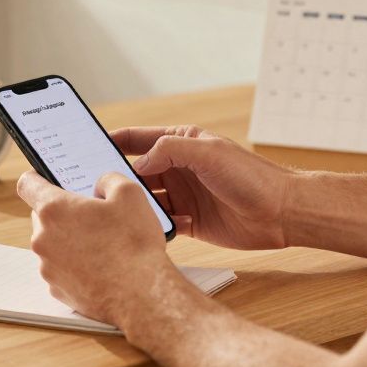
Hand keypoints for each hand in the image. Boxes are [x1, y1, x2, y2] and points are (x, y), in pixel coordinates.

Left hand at [17, 171, 176, 323]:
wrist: (141, 294)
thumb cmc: (134, 244)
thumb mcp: (130, 194)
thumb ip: (108, 179)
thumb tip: (101, 185)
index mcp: (55, 209)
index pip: (28, 184)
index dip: (37, 178)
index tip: (46, 179)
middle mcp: (43, 238)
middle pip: (42, 216)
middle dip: (63, 213)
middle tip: (92, 215)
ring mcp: (48, 267)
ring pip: (52, 244)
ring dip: (69, 240)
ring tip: (102, 244)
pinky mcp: (57, 289)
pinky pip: (61, 268)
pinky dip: (75, 265)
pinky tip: (100, 266)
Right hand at [111, 125, 292, 249]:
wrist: (282, 212)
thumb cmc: (251, 176)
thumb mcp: (208, 153)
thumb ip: (169, 151)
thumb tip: (137, 163)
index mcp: (181, 143)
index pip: (137, 139)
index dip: (111, 141)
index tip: (84, 147)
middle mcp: (178, 168)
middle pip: (135, 172)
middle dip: (116, 179)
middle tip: (94, 188)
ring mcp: (183, 195)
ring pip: (145, 200)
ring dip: (136, 206)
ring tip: (123, 212)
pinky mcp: (189, 221)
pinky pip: (161, 223)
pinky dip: (157, 226)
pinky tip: (164, 227)